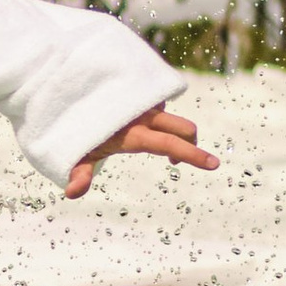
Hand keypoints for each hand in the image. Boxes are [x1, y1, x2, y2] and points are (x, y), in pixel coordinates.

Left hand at [65, 101, 220, 198]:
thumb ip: (79, 173)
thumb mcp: (76, 152)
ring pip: (171, 115)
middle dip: (190, 143)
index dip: (192, 155)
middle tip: (174, 160)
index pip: (168, 144)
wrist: (71, 92)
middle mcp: (143, 115)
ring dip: (169, 129)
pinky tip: (135, 120)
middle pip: (182, 128)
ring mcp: (146, 102)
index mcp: (132, 133)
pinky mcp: (145, 92)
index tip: (214, 165)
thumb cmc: (76, 129)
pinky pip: (161, 103)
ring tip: (140, 137)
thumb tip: (72, 194)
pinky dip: (157, 114)